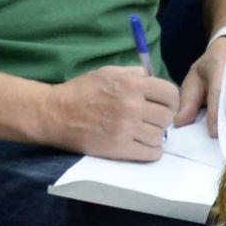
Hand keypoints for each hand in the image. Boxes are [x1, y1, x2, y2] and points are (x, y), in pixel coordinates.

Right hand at [45, 64, 175, 158]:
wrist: (54, 114)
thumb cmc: (81, 91)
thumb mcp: (108, 72)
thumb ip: (134, 73)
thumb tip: (154, 78)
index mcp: (132, 84)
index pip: (171, 94)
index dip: (170, 100)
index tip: (162, 105)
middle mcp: (132, 106)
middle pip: (167, 117)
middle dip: (161, 119)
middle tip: (150, 121)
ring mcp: (126, 129)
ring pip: (160, 136)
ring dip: (154, 136)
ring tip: (142, 133)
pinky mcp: (118, 148)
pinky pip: (151, 153)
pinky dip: (150, 151)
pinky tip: (141, 146)